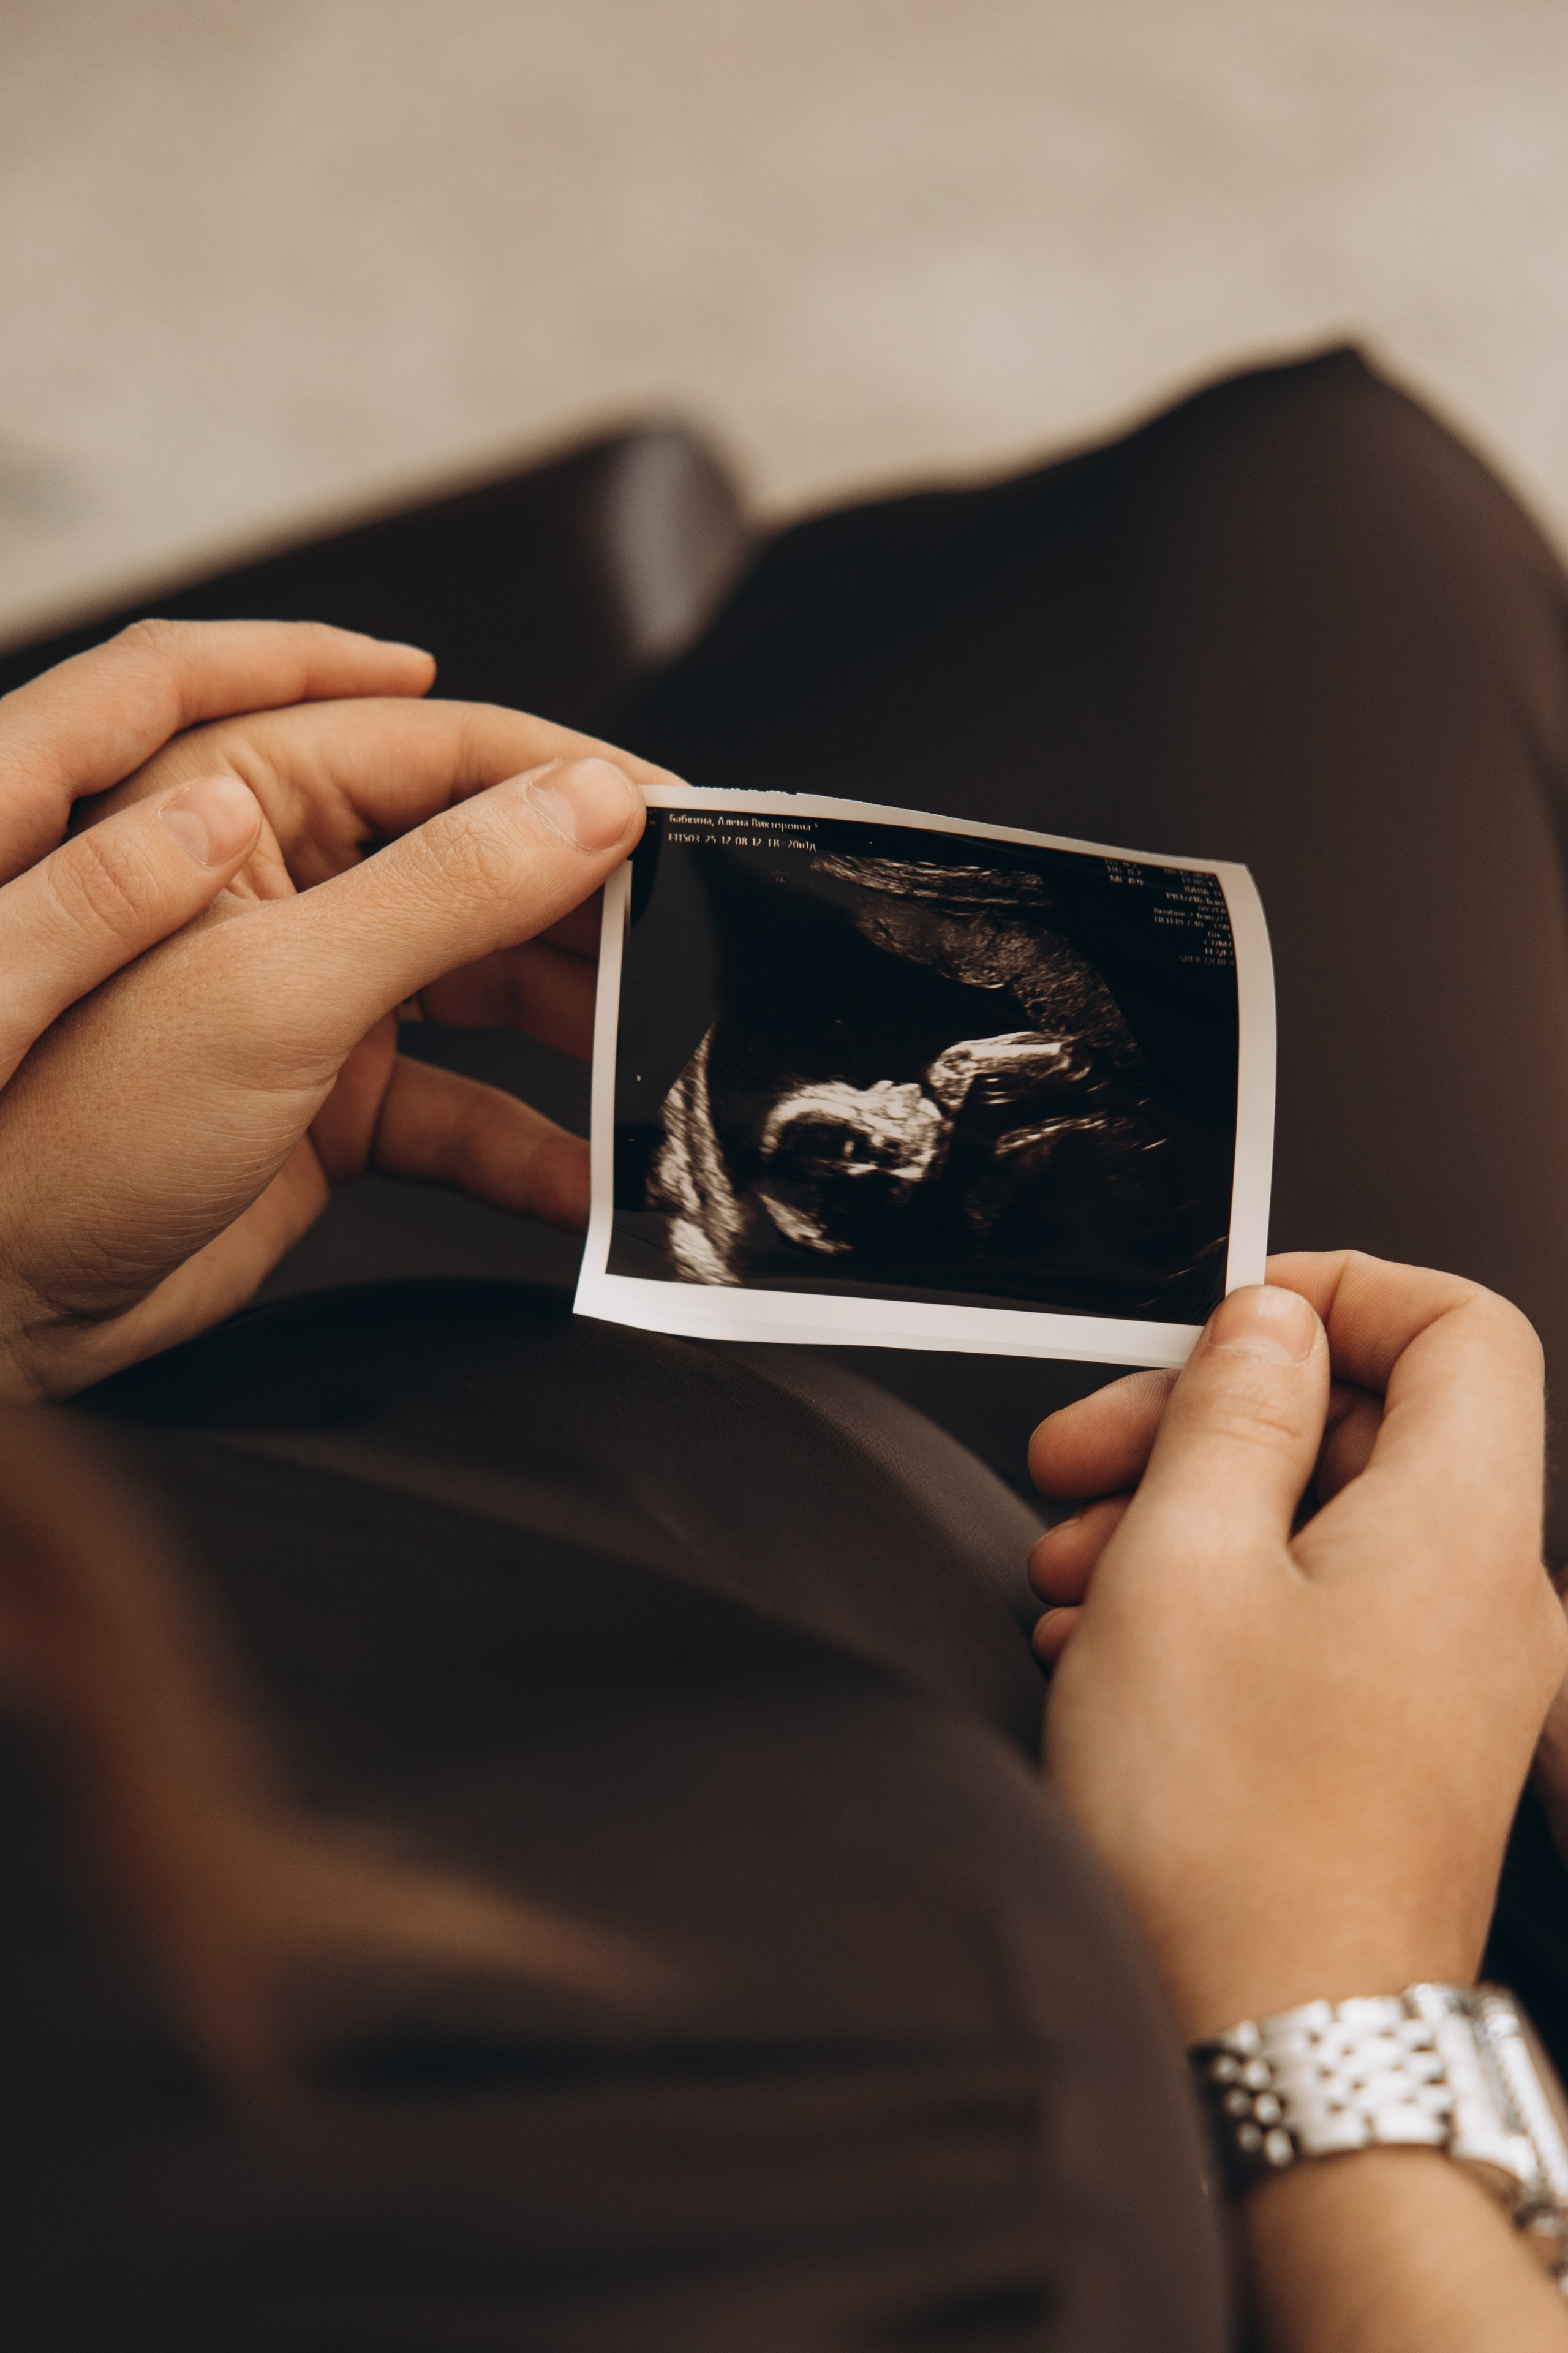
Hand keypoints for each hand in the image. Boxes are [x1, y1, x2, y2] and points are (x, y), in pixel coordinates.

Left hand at [0, 688, 670, 1396]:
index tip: (676, 817)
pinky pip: (457, 1104)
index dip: (567, 775)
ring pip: (482, 981)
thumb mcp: (280, 987)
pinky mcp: (329, 1097)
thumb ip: (446, 891)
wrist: (5, 1299)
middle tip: (687, 941)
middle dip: (584, 906)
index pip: (439, 747)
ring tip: (659, 1056)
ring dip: (572, 1026)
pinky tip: (584, 1181)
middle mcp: (281, 880)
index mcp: (236, 796)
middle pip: (477, 859)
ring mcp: (310, 991)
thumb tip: (583, 807)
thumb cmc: (68, 1125)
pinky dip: (522, 1145)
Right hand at [1029, 1251, 1566, 2040]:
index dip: (1338, 1291)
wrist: (1278, 2057)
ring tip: (1072, 1573)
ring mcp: (1452, 1683)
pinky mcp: (1401, 1747)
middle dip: (1208, 1419)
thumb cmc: (1229, 1839)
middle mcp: (1487, 1602)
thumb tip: (1265, 1325)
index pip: (1459, 1326)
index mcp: (1458, 1528)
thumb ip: (1227, 1415)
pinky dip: (1218, 1599)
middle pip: (1366, 1426)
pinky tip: (1113, 1645)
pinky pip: (1321, 1616)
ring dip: (1188, 1516)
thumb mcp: (1180, 1564)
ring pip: (1325, 1525)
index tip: (1226, 1321)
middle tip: (1084, 1457)